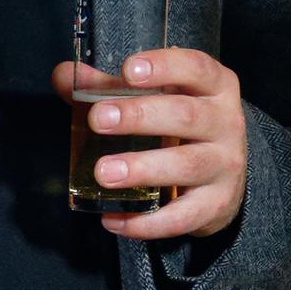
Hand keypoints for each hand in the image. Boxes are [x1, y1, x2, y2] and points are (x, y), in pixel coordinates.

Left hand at [55, 47, 247, 239]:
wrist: (224, 177)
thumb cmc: (181, 126)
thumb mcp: (156, 98)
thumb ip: (110, 86)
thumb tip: (64, 75)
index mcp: (214, 87)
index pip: (196, 68)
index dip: (164, 67)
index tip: (128, 70)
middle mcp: (226, 124)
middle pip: (186, 116)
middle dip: (140, 117)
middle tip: (99, 120)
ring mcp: (225, 166)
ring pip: (186, 165)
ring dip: (143, 168)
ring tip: (103, 173)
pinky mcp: (216, 205)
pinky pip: (181, 216)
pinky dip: (146, 222)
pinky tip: (112, 219)